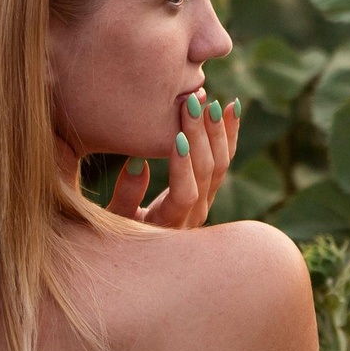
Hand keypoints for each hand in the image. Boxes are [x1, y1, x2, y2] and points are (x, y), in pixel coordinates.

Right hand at [104, 90, 236, 229]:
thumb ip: (127, 196)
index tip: (177, 137)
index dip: (182, 167)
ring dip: (218, 131)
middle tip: (192, 103)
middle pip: (207, 173)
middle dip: (199, 135)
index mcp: (170, 224)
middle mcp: (195, 214)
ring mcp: (206, 201)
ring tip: (214, 103)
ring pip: (221, 165)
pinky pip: (225, 159)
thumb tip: (138, 163)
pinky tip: (233, 108)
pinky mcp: (210, 189)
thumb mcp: (116, 220)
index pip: (184, 195)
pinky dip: (229, 133)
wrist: (144, 248)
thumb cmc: (119, 235)